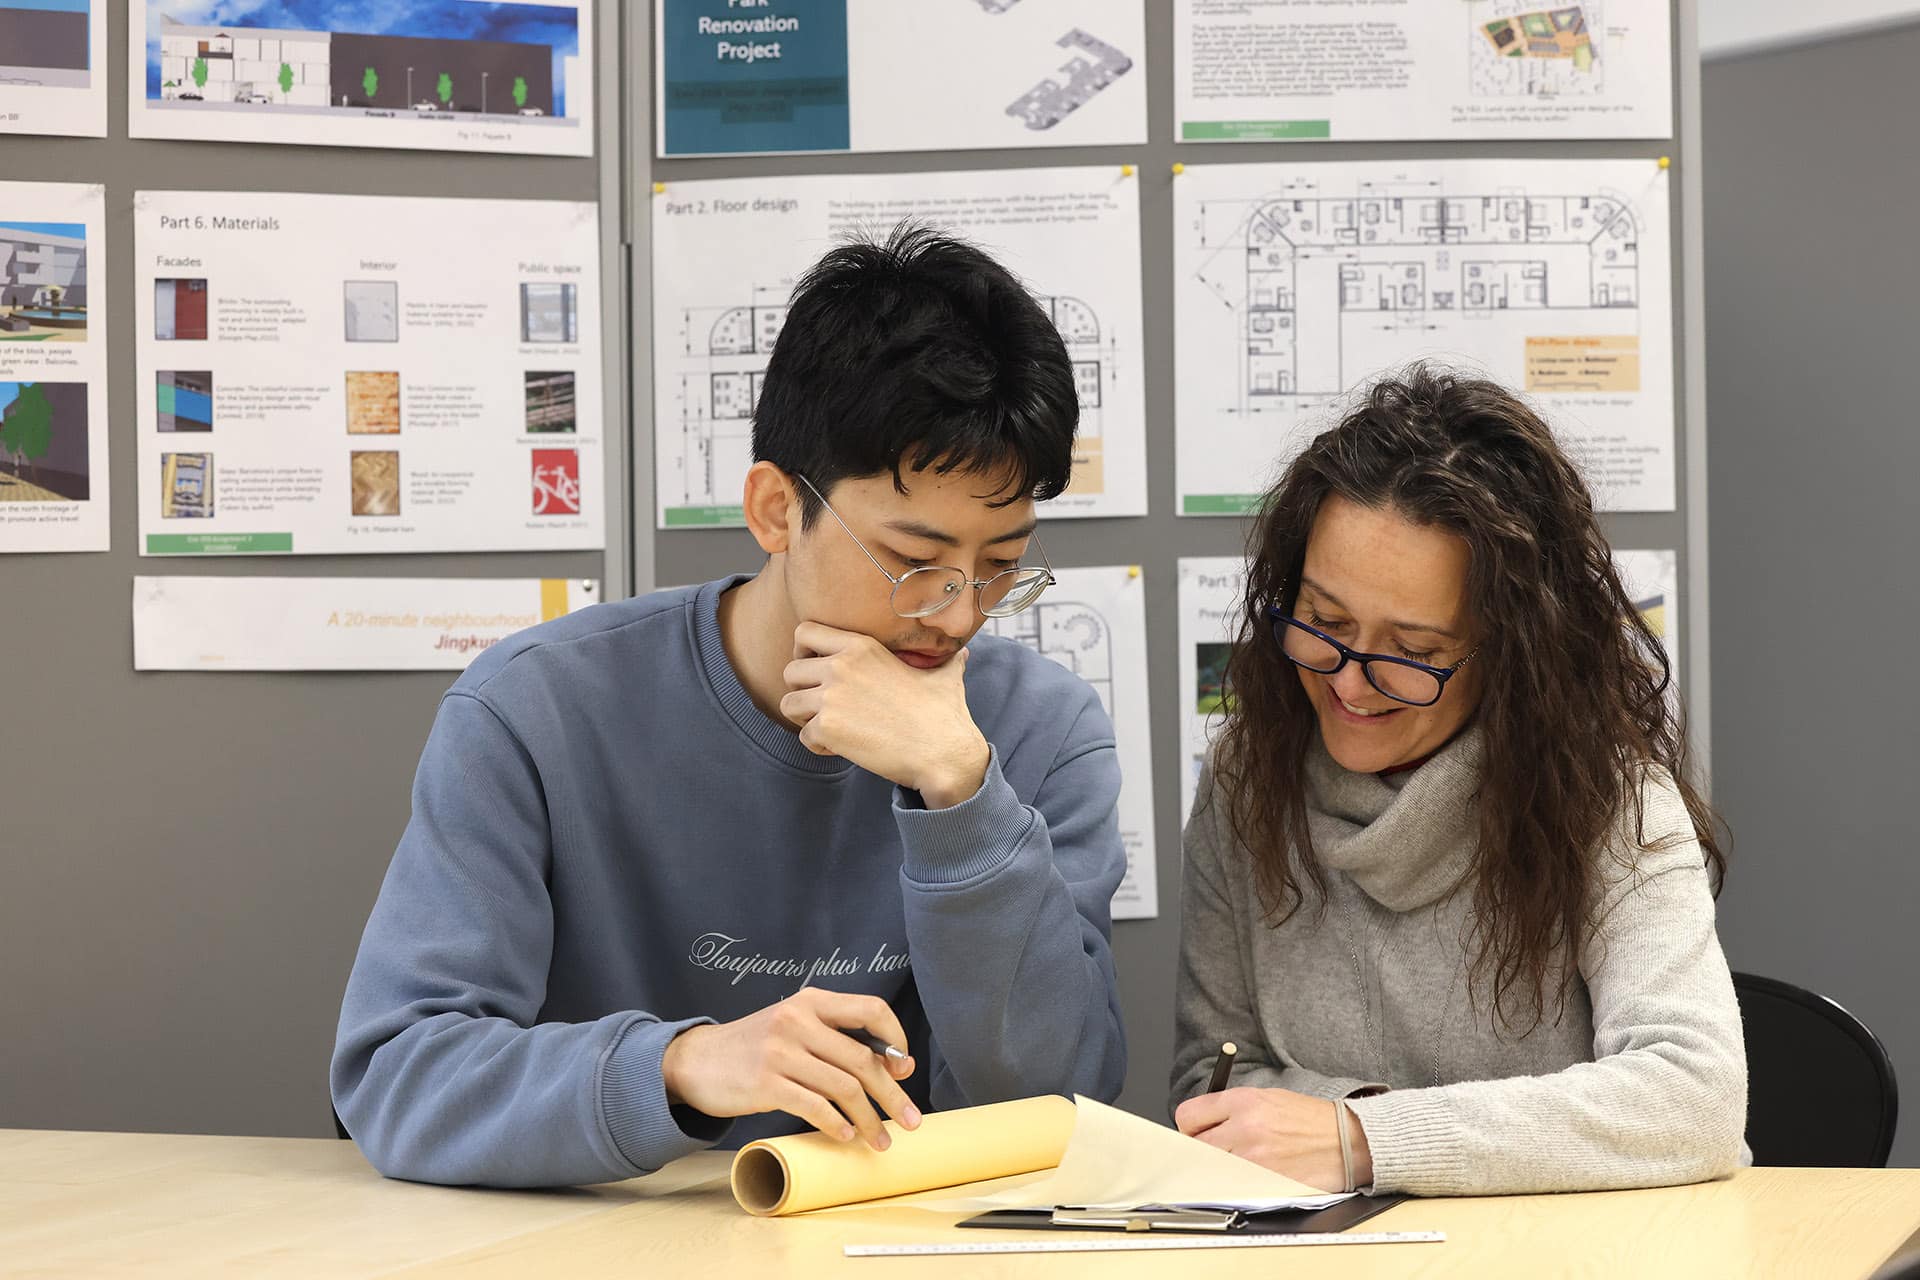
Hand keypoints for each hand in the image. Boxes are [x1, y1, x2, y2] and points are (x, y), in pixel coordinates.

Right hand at [660, 988, 920, 1150]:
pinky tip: (845, 1136)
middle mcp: (798, 1020)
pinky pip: (814, 1107)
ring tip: (880, 1140)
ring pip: (843, 1088)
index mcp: (811, 1001)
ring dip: (869, 1119)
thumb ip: (837, 1040)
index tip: (904, 1069)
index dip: (896, 1038)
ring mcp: (780, 1052)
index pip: (871, 1009)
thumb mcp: (794, 1028)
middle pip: (863, 1060)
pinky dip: (836, 1124)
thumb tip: (896, 1066)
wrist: (696, 1060)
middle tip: (912, 1120)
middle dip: (893, 1094)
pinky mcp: (765, 1084)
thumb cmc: (755, 1047)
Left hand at [780, 622, 989, 807]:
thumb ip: (946, 660)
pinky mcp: (827, 728)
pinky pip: (803, 737)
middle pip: (789, 671)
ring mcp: (830, 697)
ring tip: (834, 729)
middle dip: (802, 691)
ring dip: (806, 720)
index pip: (804, 632)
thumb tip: (964, 652)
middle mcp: (840, 666)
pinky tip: (845, 748)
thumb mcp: (945, 676)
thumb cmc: (945, 716)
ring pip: (788, 704)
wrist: (944, 752)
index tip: (818, 670)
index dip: (803, 652)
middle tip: (825, 708)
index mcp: (861, 646)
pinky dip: (819, 746)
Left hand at [1173, 1087, 1371, 1191]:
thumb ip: (1232, 1108)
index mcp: (1244, 1102)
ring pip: (1213, 1169)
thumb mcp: (1269, 1098)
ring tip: (1240, 1162)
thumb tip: (1204, 1124)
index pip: (1189, 1115)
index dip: (1190, 1127)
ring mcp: (1254, 1158)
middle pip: (1195, 1146)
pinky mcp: (1266, 1182)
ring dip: (1221, 1168)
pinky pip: (1235, 1186)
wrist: (1347, 1139)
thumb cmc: (1311, 1120)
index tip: (1196, 1133)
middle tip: (1218, 1151)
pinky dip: (1238, 1184)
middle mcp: (1245, 1128)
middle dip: (1202, 1150)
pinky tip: (1254, 1176)